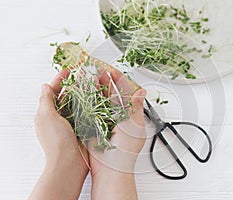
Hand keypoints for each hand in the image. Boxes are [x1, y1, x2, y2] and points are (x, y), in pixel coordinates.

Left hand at [30, 70, 88, 199]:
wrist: (70, 163)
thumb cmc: (56, 142)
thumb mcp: (46, 117)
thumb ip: (45, 100)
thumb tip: (44, 86)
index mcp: (47, 113)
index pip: (52, 91)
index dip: (60, 80)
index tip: (68, 70)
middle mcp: (59, 117)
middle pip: (66, 96)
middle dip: (74, 84)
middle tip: (84, 74)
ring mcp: (71, 123)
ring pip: (78, 103)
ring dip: (84, 93)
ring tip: (92, 83)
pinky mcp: (83, 128)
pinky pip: (87, 113)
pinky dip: (91, 105)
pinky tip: (98, 99)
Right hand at [88, 69, 146, 199]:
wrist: (110, 168)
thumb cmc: (125, 150)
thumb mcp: (134, 125)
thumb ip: (135, 107)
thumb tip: (142, 92)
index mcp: (127, 114)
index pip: (123, 93)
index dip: (118, 81)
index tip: (113, 72)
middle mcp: (114, 116)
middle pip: (109, 94)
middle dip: (103, 81)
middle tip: (97, 70)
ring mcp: (102, 120)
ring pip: (97, 100)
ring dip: (93, 88)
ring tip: (87, 76)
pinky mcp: (90, 126)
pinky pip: (88, 110)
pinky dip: (84, 100)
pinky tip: (80, 90)